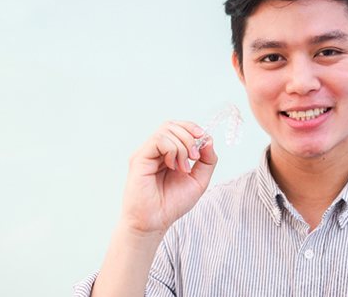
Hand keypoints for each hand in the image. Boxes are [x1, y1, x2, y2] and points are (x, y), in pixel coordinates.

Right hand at [120, 121, 216, 236]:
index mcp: (168, 152)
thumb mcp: (199, 180)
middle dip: (190, 136)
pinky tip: (173, 166)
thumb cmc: (173, 204)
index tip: (203, 141)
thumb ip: (207, 160)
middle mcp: (155, 150)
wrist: (155, 222)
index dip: (193, 128)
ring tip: (183, 167)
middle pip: (172, 125)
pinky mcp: (139, 158)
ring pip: (166, 130)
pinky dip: (172, 150)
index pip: (178, 127)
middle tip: (195, 157)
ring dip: (182, 146)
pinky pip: (158, 140)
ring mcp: (146, 153)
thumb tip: (209, 139)